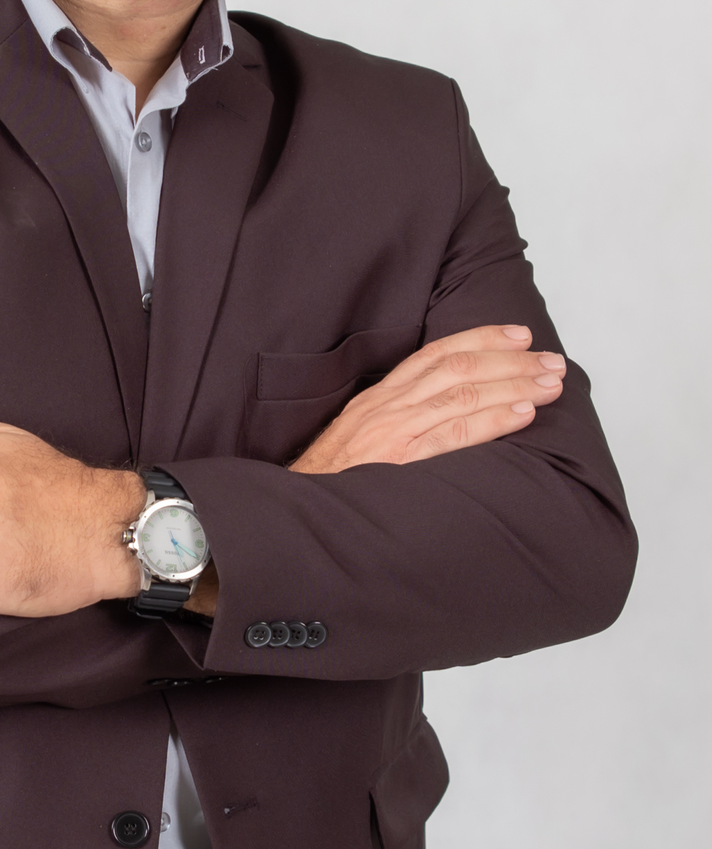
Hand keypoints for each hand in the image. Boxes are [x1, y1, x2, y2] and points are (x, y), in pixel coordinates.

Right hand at [291, 325, 564, 474]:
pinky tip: (523, 415)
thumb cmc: (332, 482)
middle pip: (457, 369)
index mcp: (378, 398)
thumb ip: (397, 420)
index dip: (481, 339)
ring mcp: (392, 432)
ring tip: (551, 385)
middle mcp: (386, 407)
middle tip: (552, 361)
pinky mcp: (398, 461)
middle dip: (511, 361)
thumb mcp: (360, 437)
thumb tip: (444, 412)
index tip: (519, 336)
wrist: (298, 512)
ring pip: (462, 395)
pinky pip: (453, 435)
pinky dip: (492, 421)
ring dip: (514, 385)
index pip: (435, 354)